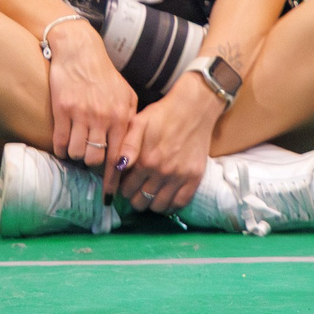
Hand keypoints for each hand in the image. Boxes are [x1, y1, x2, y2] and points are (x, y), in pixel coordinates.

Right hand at [45, 19, 137, 180]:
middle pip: (96, 159)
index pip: (120, 155)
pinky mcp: (63, 110)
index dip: (113, 178)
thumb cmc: (105, 76)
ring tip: (78, 145)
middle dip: (92, 165)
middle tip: (89, 160)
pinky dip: (62, 149)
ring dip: (76, 155)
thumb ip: (129, 121)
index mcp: (123, 115)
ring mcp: (83, 113)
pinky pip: (61, 143)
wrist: (80, 52)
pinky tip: (65, 143)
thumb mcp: (126, 96)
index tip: (109, 197)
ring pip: (77, 153)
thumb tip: (129, 151)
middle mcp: (105, 116)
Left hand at [112, 75, 219, 212]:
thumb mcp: (138, 123)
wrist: (195, 107)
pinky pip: (180, 203)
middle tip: (138, 188)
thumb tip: (118, 168)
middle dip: (135, 197)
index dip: (124, 188)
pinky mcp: (195, 177)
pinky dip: (171, 205)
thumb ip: (126, 146)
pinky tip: (167, 197)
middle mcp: (162, 172)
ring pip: (159, 206)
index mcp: (145, 160)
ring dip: (151, 203)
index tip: (127, 182)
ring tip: (151, 192)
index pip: (126, 190)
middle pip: (141, 201)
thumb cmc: (162, 114)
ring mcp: (180, 176)